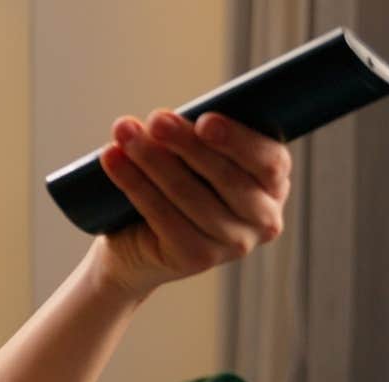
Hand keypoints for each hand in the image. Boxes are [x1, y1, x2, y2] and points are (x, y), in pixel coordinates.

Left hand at [92, 109, 293, 301]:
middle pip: (225, 178)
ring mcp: (233, 244)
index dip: (237, 141)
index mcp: (274, 183)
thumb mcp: (194, 156)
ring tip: (124, 134)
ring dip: (153, 160)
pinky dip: (136, 186)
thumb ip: (198, 135)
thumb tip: (167, 115)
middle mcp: (263, 218)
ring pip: (190, 196)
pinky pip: (164, 218)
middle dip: (185, 143)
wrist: (137, 246)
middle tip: (154, 119)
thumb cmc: (173, 185)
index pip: (269, 161)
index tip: (204, 120)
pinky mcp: (197, 259)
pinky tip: (115, 162)